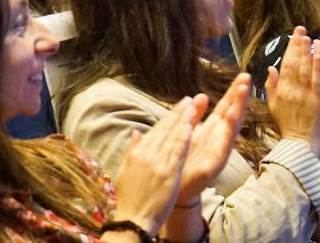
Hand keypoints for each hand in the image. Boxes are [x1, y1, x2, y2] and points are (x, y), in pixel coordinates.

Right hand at [112, 98, 194, 235]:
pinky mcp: (168, 173)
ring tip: (193, 107)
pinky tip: (191, 127)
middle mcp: (146, 155)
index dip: (169, 117)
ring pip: (172, 138)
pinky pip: (177, 153)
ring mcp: (157, 164)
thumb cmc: (130, 198)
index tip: (179, 105)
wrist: (133, 220)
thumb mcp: (125, 171)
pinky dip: (184, 139)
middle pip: (165, 130)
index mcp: (136, 154)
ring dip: (183, 121)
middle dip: (178, 113)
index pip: (155, 130)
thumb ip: (133, 150)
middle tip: (189, 99)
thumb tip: (136, 133)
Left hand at [175, 74, 250, 204]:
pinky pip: (225, 143)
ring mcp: (220, 148)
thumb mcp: (187, 132)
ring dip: (239, 107)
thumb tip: (199, 95)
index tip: (242, 75)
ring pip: (233, 124)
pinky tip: (232, 116)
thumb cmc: (182, 162)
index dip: (234, 91)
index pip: (226, 106)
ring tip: (243, 90)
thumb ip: (194, 115)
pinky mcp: (217, 161)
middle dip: (240, 94)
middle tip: (247, 76)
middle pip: (233, 111)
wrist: (175, 190)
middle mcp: (220, 136)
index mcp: (212, 129)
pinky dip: (230, 129)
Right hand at [264, 26, 319, 156]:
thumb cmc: (288, 126)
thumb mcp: (274, 106)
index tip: (294, 36)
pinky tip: (319, 52)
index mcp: (281, 90)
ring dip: (306, 50)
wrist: (299, 144)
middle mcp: (292, 89)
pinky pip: (317, 78)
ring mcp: (304, 93)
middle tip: (301, 28)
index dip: (290, 49)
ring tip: (308, 36)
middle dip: (297, 44)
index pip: (285, 65)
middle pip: (294, 63)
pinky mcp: (317, 98)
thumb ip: (271, 86)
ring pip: (304, 68)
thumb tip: (270, 68)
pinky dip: (318, 64)